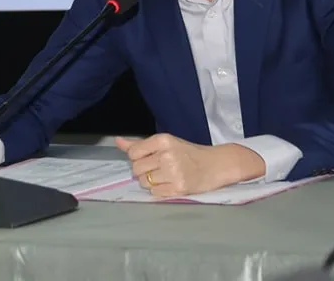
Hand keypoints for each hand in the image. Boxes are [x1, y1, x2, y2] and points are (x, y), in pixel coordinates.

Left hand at [115, 133, 262, 197]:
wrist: (216, 164)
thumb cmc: (189, 153)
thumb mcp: (166, 143)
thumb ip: (140, 144)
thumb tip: (117, 141)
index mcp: (163, 140)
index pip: (133, 153)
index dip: (137, 158)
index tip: (148, 158)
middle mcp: (167, 154)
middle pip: (136, 169)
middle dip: (144, 171)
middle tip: (159, 169)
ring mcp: (173, 172)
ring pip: (144, 182)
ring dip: (151, 182)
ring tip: (166, 176)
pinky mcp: (178, 188)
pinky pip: (155, 192)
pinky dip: (160, 190)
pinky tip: (171, 184)